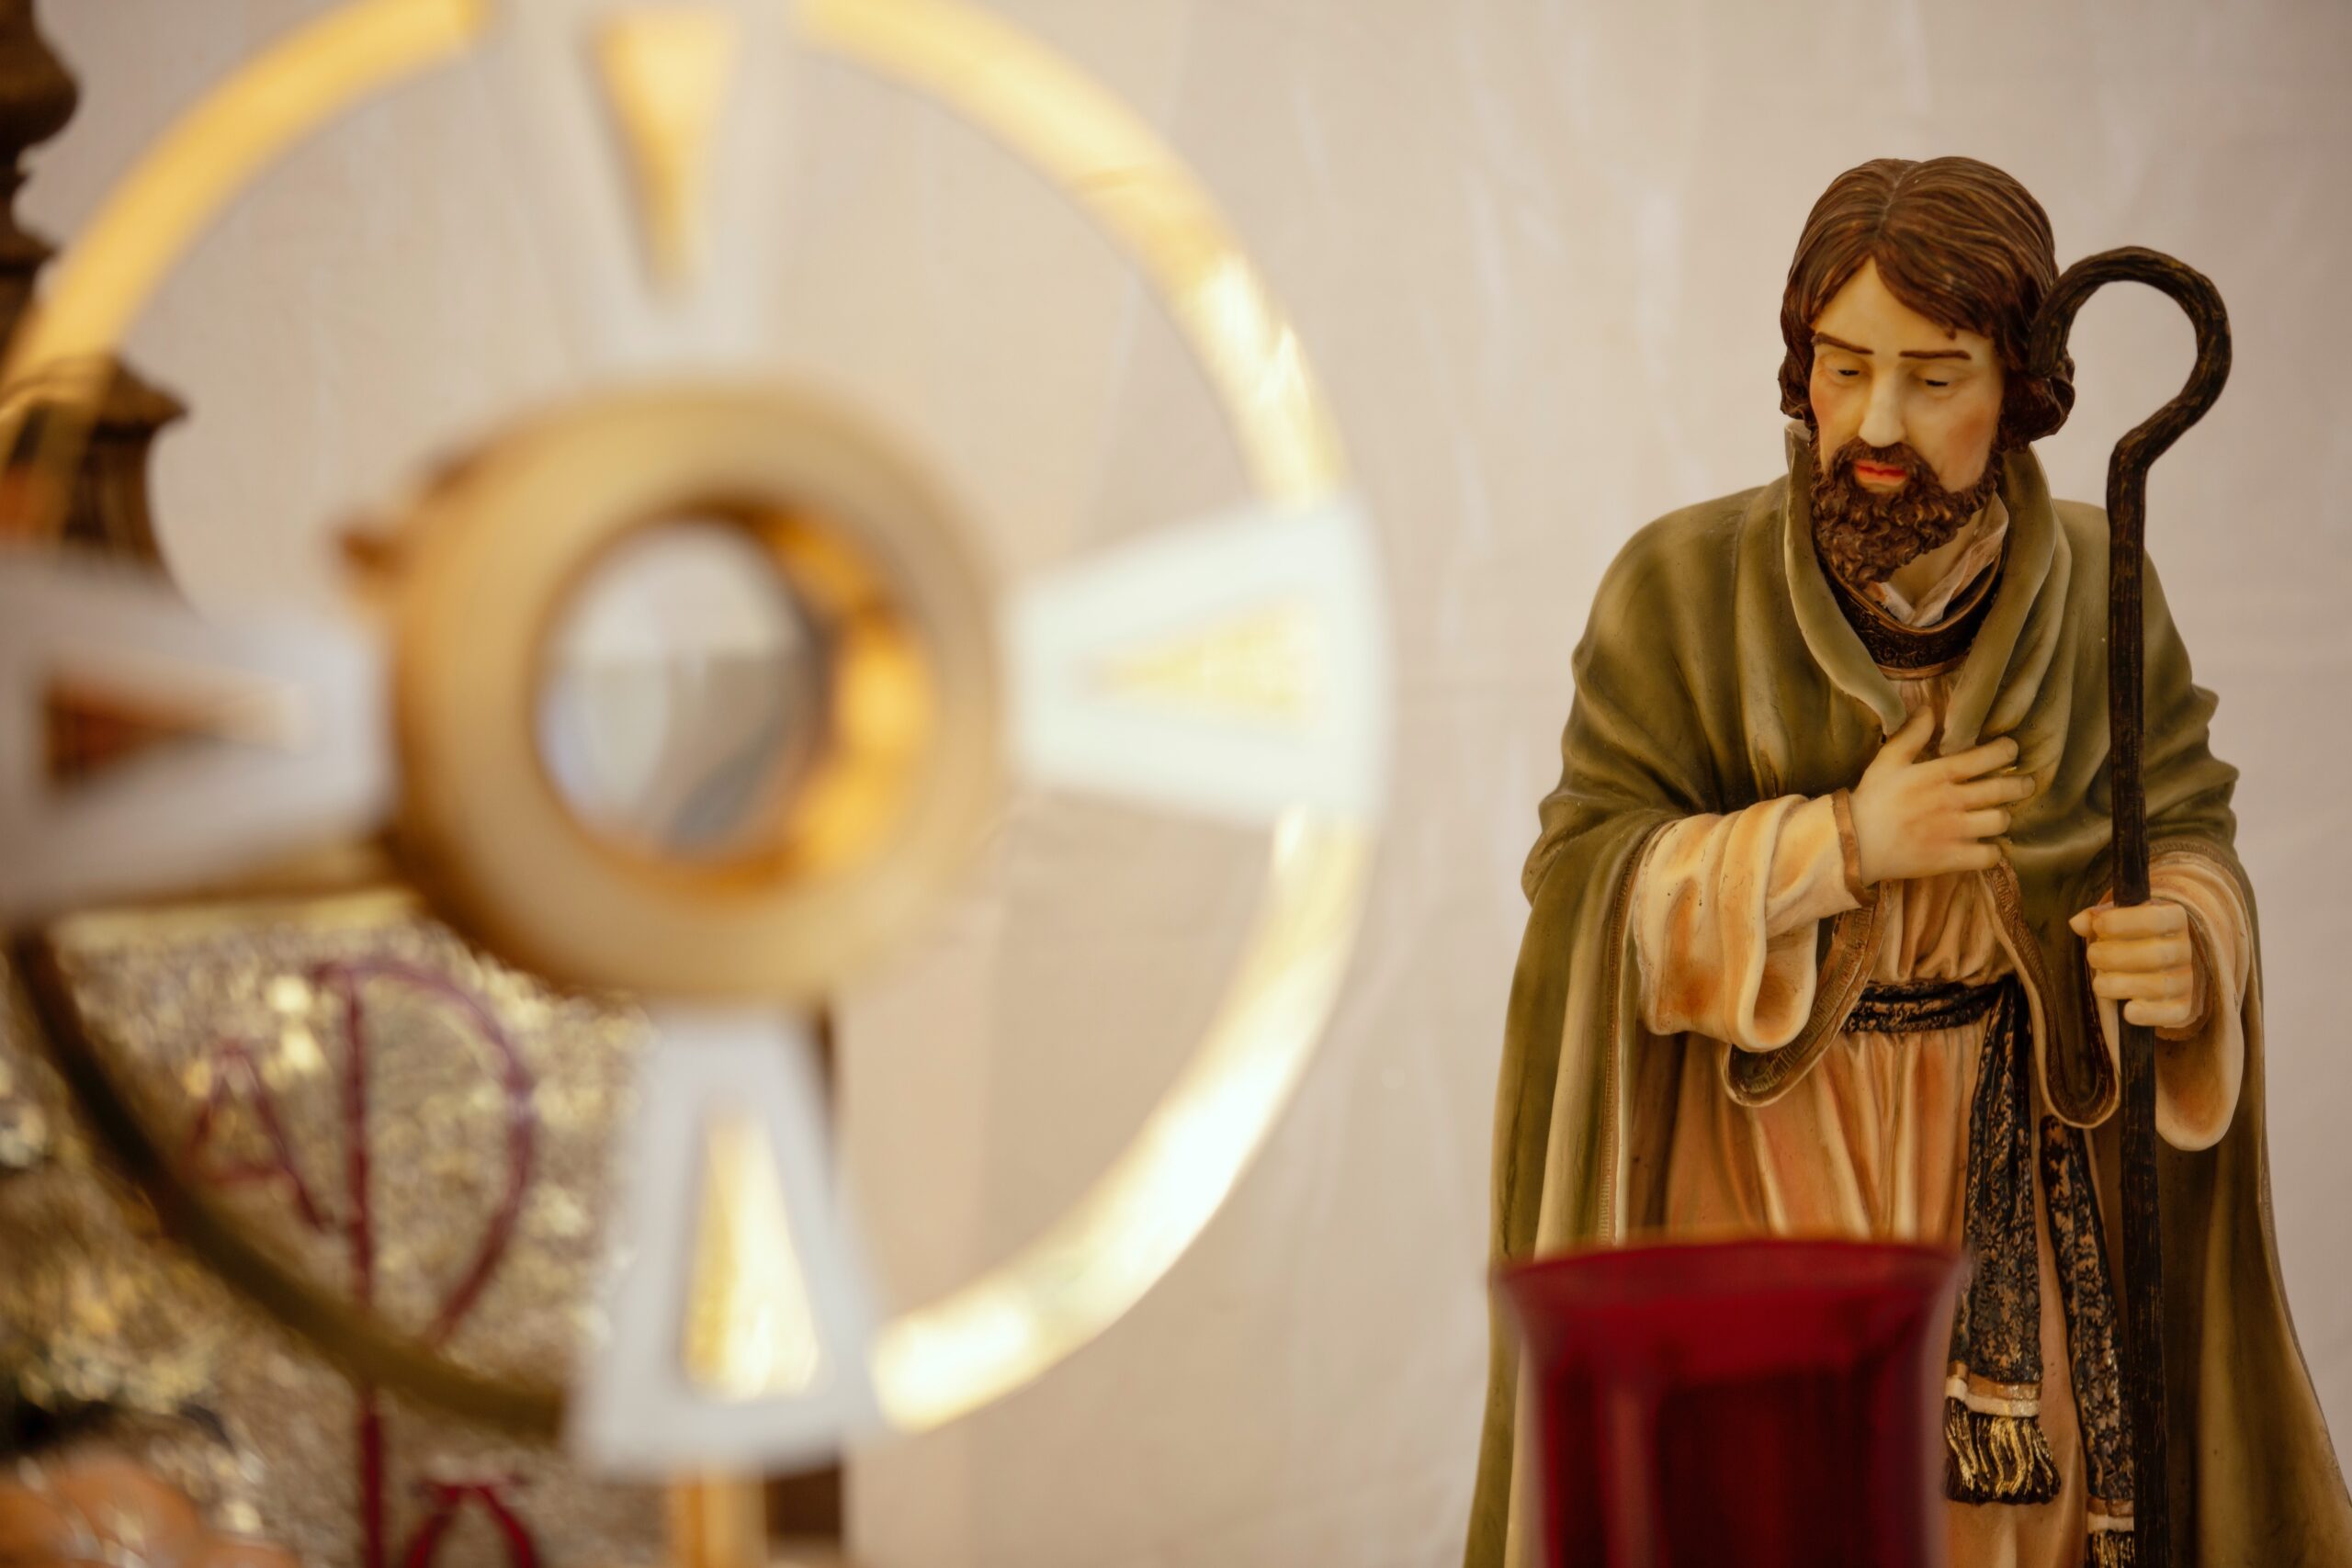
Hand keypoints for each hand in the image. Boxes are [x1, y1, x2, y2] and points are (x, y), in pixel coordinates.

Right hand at [1848, 707, 2034, 885]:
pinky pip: (1990, 856)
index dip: (2006, 751)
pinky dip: (1993, 852)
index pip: (1986, 757)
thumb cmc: (1871, 799)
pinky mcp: (1952, 858)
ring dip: (2002, 817)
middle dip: (2021, 785)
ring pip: (2000, 821)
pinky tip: (1986, 846)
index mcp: (1938, 774)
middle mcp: (1952, 801)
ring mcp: (1955, 831)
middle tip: (2025, 785)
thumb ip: (1911, 734)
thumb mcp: (1887, 760)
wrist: (1855, 842)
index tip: (2011, 751)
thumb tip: (1927, 709)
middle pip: (2003, 790)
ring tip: (1998, 815)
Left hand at [2069, 899, 2200, 1030]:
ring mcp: (2187, 979)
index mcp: (2174, 919)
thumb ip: (2099, 918)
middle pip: (2156, 954)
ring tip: (2099, 984)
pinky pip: (2172, 1013)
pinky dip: (2149, 1014)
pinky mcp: (2183, 1006)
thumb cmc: (2135, 936)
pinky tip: (2127, 1010)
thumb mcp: (2120, 919)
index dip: (2123, 922)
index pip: (2156, 919)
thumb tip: (2077, 923)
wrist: (2167, 964)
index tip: (2098, 926)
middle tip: (2093, 956)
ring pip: (2160, 985)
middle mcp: (2185, 949)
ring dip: (2122, 985)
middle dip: (2115, 956)